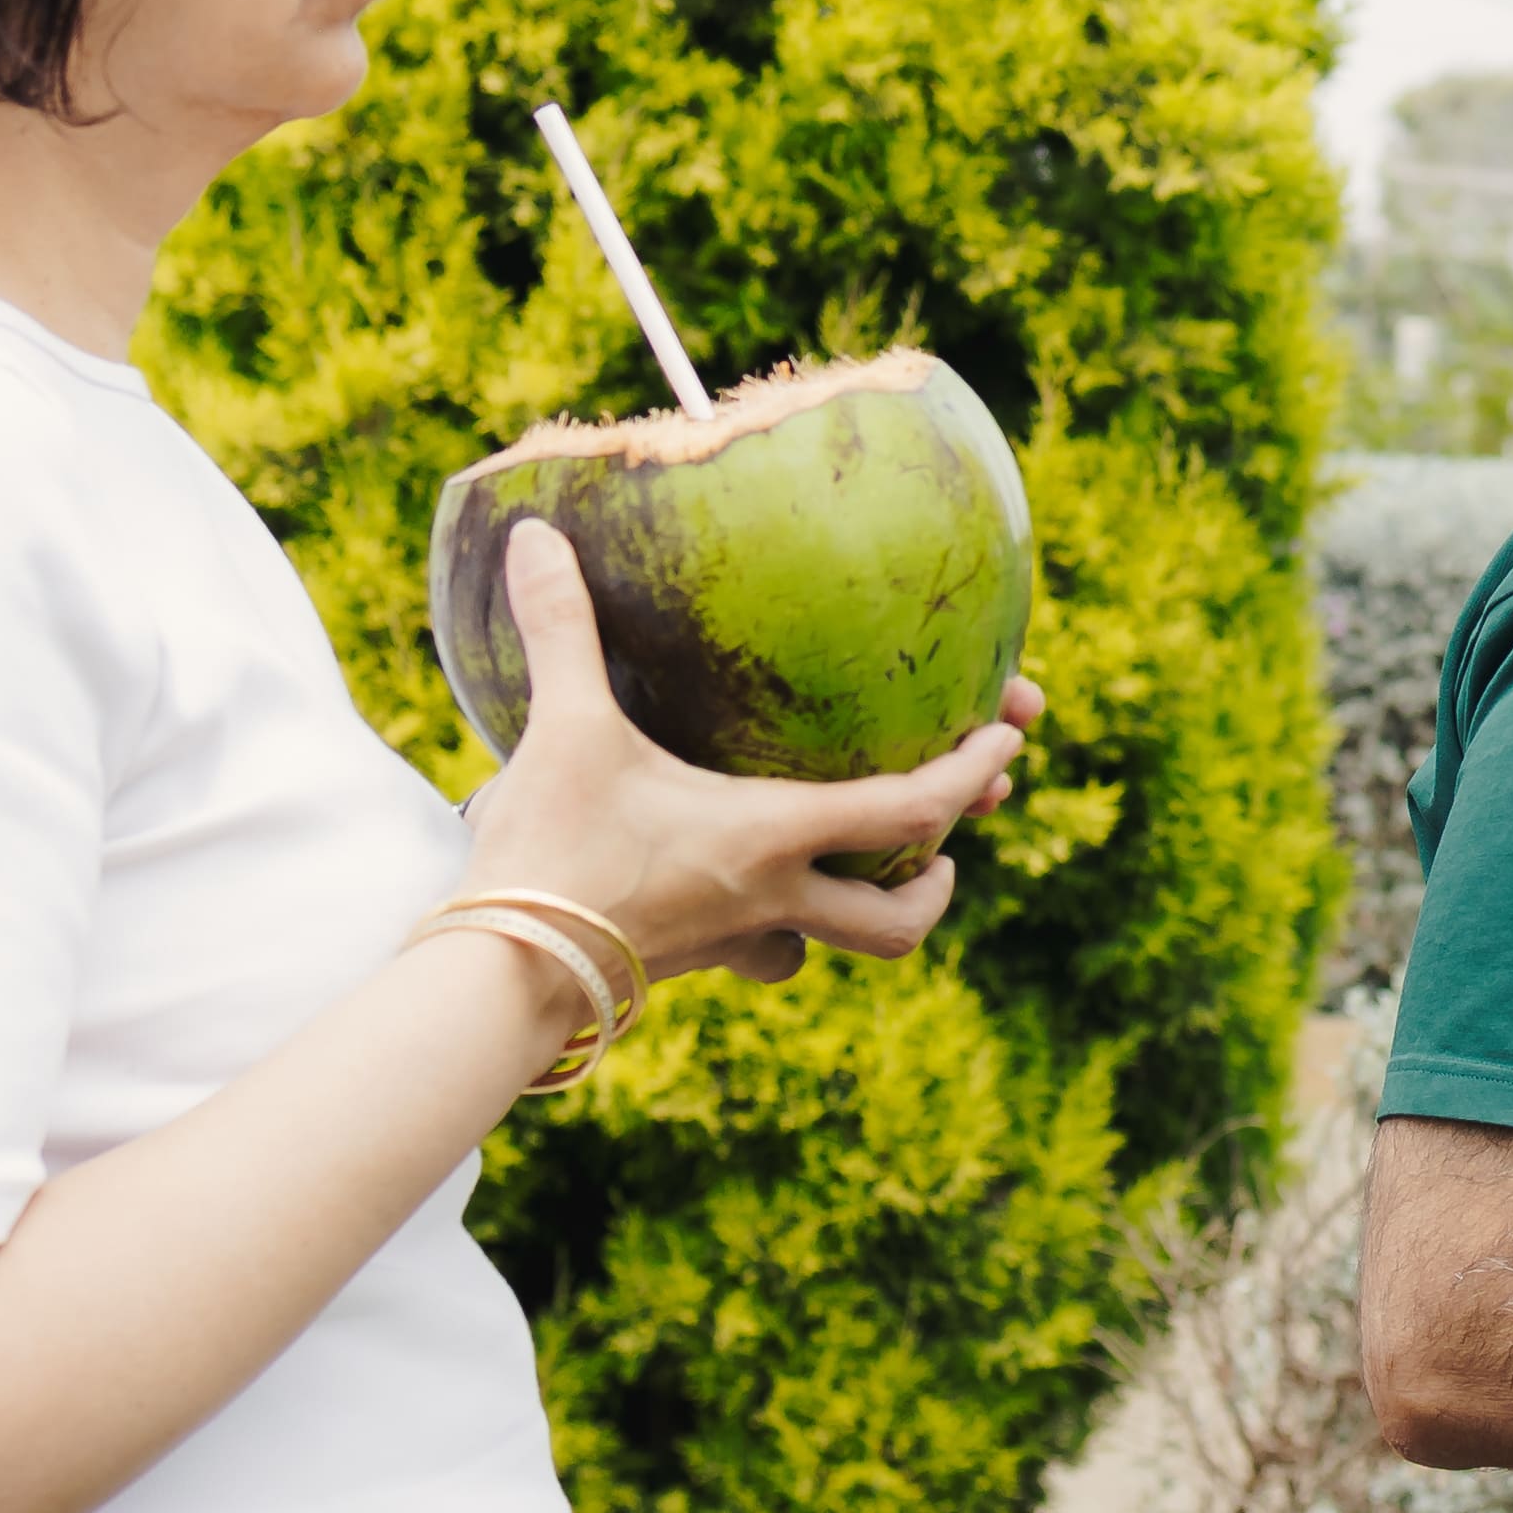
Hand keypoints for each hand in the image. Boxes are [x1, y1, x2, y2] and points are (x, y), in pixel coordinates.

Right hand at [450, 520, 1031, 987]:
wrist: (499, 976)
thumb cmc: (550, 852)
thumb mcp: (566, 732)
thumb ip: (564, 628)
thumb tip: (537, 535)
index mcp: (771, 835)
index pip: (910, 809)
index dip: (971, 773)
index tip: (1012, 737)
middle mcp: (772, 895)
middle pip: (898, 917)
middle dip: (942, 876)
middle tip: (956, 834)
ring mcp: (735, 938)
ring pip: (834, 945)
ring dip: (867, 909)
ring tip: (873, 870)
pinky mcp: (692, 960)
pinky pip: (762, 950)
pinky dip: (779, 925)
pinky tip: (755, 890)